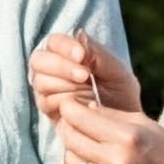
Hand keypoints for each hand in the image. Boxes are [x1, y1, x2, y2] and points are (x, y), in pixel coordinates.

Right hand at [27, 30, 142, 123]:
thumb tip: (79, 34)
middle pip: (39, 59)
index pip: (55, 42)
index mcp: (68, 53)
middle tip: (84, 76)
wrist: (123, 130)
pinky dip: (61, 102)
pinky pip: (44, 101)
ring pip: (40, 80)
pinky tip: (79, 106)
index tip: (82, 56)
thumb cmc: (122, 97)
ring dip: (63, 84)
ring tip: (86, 92)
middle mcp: (52, 68)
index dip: (65, 47)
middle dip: (61, 66)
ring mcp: (47, 89)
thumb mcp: (118, 73)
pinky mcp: (47, 109)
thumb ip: (98, 54)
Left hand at [56, 96, 163, 163]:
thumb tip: (83, 107)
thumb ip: (110, 114)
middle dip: (68, 127)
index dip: (69, 108)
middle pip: (72, 140)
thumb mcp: (141, 122)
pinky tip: (94, 161)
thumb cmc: (162, 147)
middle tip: (72, 122)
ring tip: (82, 142)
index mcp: (127, 137)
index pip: (82, 119)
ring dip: (72, 149)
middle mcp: (116, 160)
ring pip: (72, 161)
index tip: (68, 105)